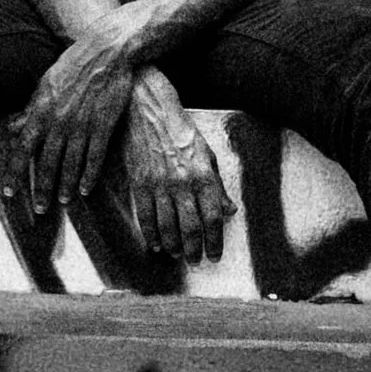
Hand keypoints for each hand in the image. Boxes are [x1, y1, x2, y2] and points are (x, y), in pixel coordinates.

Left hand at [5, 22, 138, 213]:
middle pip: (47, 163)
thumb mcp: (45, 84)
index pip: (23, 149)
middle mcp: (59, 122)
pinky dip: (89, 174)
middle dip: (42, 189)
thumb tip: (13, 128)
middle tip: (40, 210)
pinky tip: (86, 189)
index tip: (11, 193)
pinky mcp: (103, 125)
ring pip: (71, 163)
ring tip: (63, 202)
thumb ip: (30, 110)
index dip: (16, 173)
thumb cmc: (73, 66)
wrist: (107, 52)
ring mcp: (82, 125)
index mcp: (41, 111)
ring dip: (66, 186)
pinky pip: (95, 156)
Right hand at [116, 69, 234, 262]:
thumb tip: (229, 210)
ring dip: (174, 245)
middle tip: (195, 260)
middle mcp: (183, 183)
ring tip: (177, 253)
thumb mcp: (207, 154)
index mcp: (204, 175)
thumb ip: (218, 185)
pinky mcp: (140, 183)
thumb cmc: (180, 130)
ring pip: (168, 226)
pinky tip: (156, 243)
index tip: (215, 254)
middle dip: (194, 249)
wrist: (148, 110)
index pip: (213, 218)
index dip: (215, 241)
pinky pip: (146, 216)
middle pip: (191, 227)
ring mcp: (160, 185)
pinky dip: (151, 234)